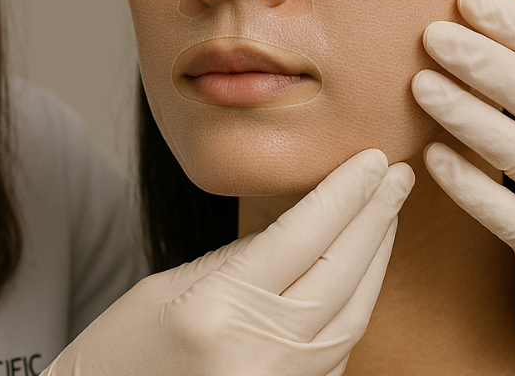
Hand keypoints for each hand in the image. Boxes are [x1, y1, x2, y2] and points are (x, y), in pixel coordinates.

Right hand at [42, 149, 413, 375]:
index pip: (302, 238)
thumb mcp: (166, 288)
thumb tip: (296, 230)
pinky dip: (354, 305)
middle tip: (397, 175)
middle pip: (340, 274)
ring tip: (384, 216)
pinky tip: (359, 273)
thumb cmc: (117, 353)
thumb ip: (236, 260)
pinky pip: (338, 351)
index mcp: (219, 310)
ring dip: (375, 262)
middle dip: (375, 218)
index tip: (371, 160)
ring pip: (352, 316)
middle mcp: (259, 352)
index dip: (344, 194)